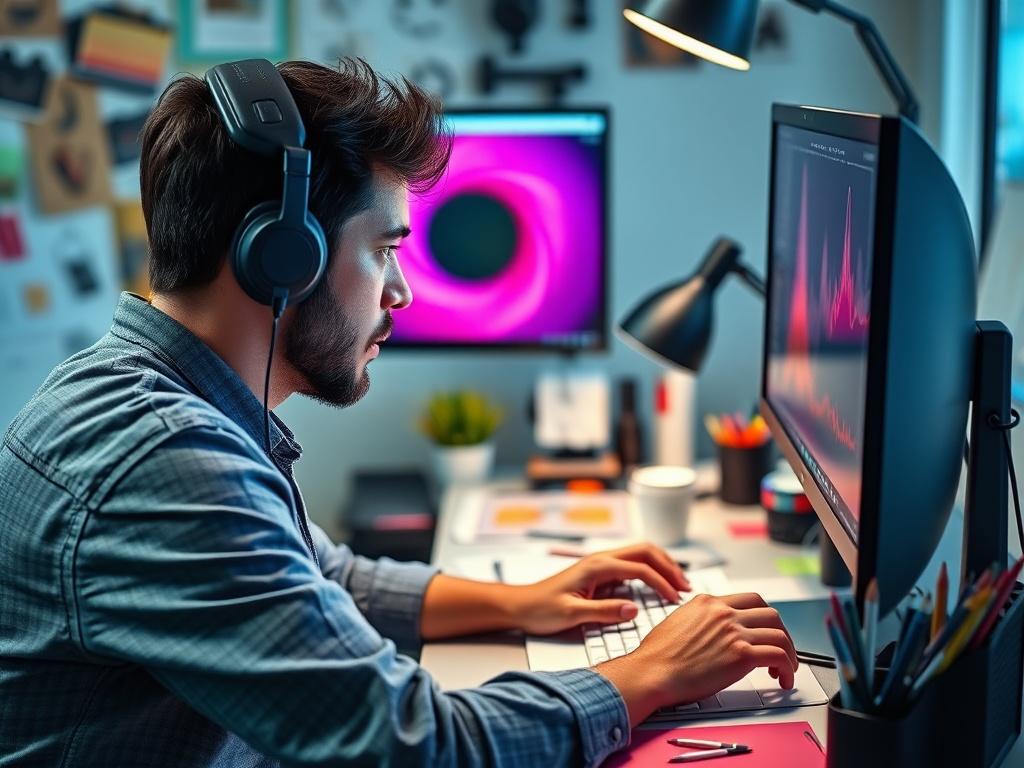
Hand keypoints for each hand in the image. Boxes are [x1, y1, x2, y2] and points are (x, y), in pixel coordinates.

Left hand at [511, 543, 689, 635]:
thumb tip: (634, 609)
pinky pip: (632, 564)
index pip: (640, 569)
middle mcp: (601, 559)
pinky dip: (650, 570)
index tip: (675, 601)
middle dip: (669, 566)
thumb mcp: (570, 615)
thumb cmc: (541, 609)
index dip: (661, 584)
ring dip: (662, 565)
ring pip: (640, 554)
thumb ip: (603, 612)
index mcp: (597, 566)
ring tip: (679, 584)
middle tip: (686, 587)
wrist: (520, 605)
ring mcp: (601, 563)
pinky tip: (658, 585)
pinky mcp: (600, 572)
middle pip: (646, 551)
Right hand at [596, 592, 797, 725]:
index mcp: (708, 602)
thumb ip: (699, 619)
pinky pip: (779, 655)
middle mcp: (724, 612)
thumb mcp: (677, 621)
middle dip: (781, 633)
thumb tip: (709, 630)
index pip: (750, 600)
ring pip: (780, 634)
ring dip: (789, 652)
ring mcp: (734, 632)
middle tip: (780, 650)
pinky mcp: (742, 655)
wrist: (651, 672)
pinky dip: (788, 668)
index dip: (764, 617)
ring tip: (786, 668)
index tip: (765, 632)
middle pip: (770, 614)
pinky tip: (784, 679)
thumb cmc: (657, 655)